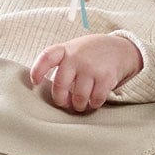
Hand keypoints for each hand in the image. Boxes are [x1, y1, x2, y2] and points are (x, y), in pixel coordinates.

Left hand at [29, 31, 143, 113]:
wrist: (120, 48)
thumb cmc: (89, 54)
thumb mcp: (73, 49)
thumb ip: (60, 63)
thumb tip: (43, 89)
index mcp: (65, 50)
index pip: (47, 57)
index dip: (38, 70)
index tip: (35, 82)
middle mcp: (77, 57)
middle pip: (60, 85)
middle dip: (61, 99)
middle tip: (64, 103)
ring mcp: (91, 67)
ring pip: (78, 97)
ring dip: (78, 105)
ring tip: (80, 104)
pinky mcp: (106, 77)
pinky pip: (95, 99)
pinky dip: (93, 104)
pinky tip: (93, 101)